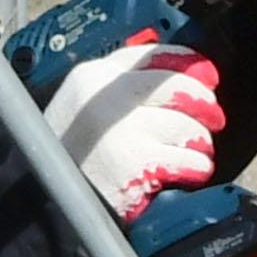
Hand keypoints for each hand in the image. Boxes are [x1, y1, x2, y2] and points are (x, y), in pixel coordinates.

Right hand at [43, 35, 222, 221]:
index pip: (150, 54)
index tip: (207, 75)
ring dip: (199, 143)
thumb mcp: (81, 107)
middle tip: (213, 119)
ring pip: (187, 125)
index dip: (188, 63)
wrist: (42, 201)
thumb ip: (119, 87)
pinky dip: (195, 168)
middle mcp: (104, 97)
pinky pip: (187, 159)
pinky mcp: (135, 164)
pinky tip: (188, 173)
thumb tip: (176, 75)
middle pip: (176, 86)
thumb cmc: (67, 156)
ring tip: (193, 154)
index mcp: (91, 77)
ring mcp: (119, 130)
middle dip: (203, 103)